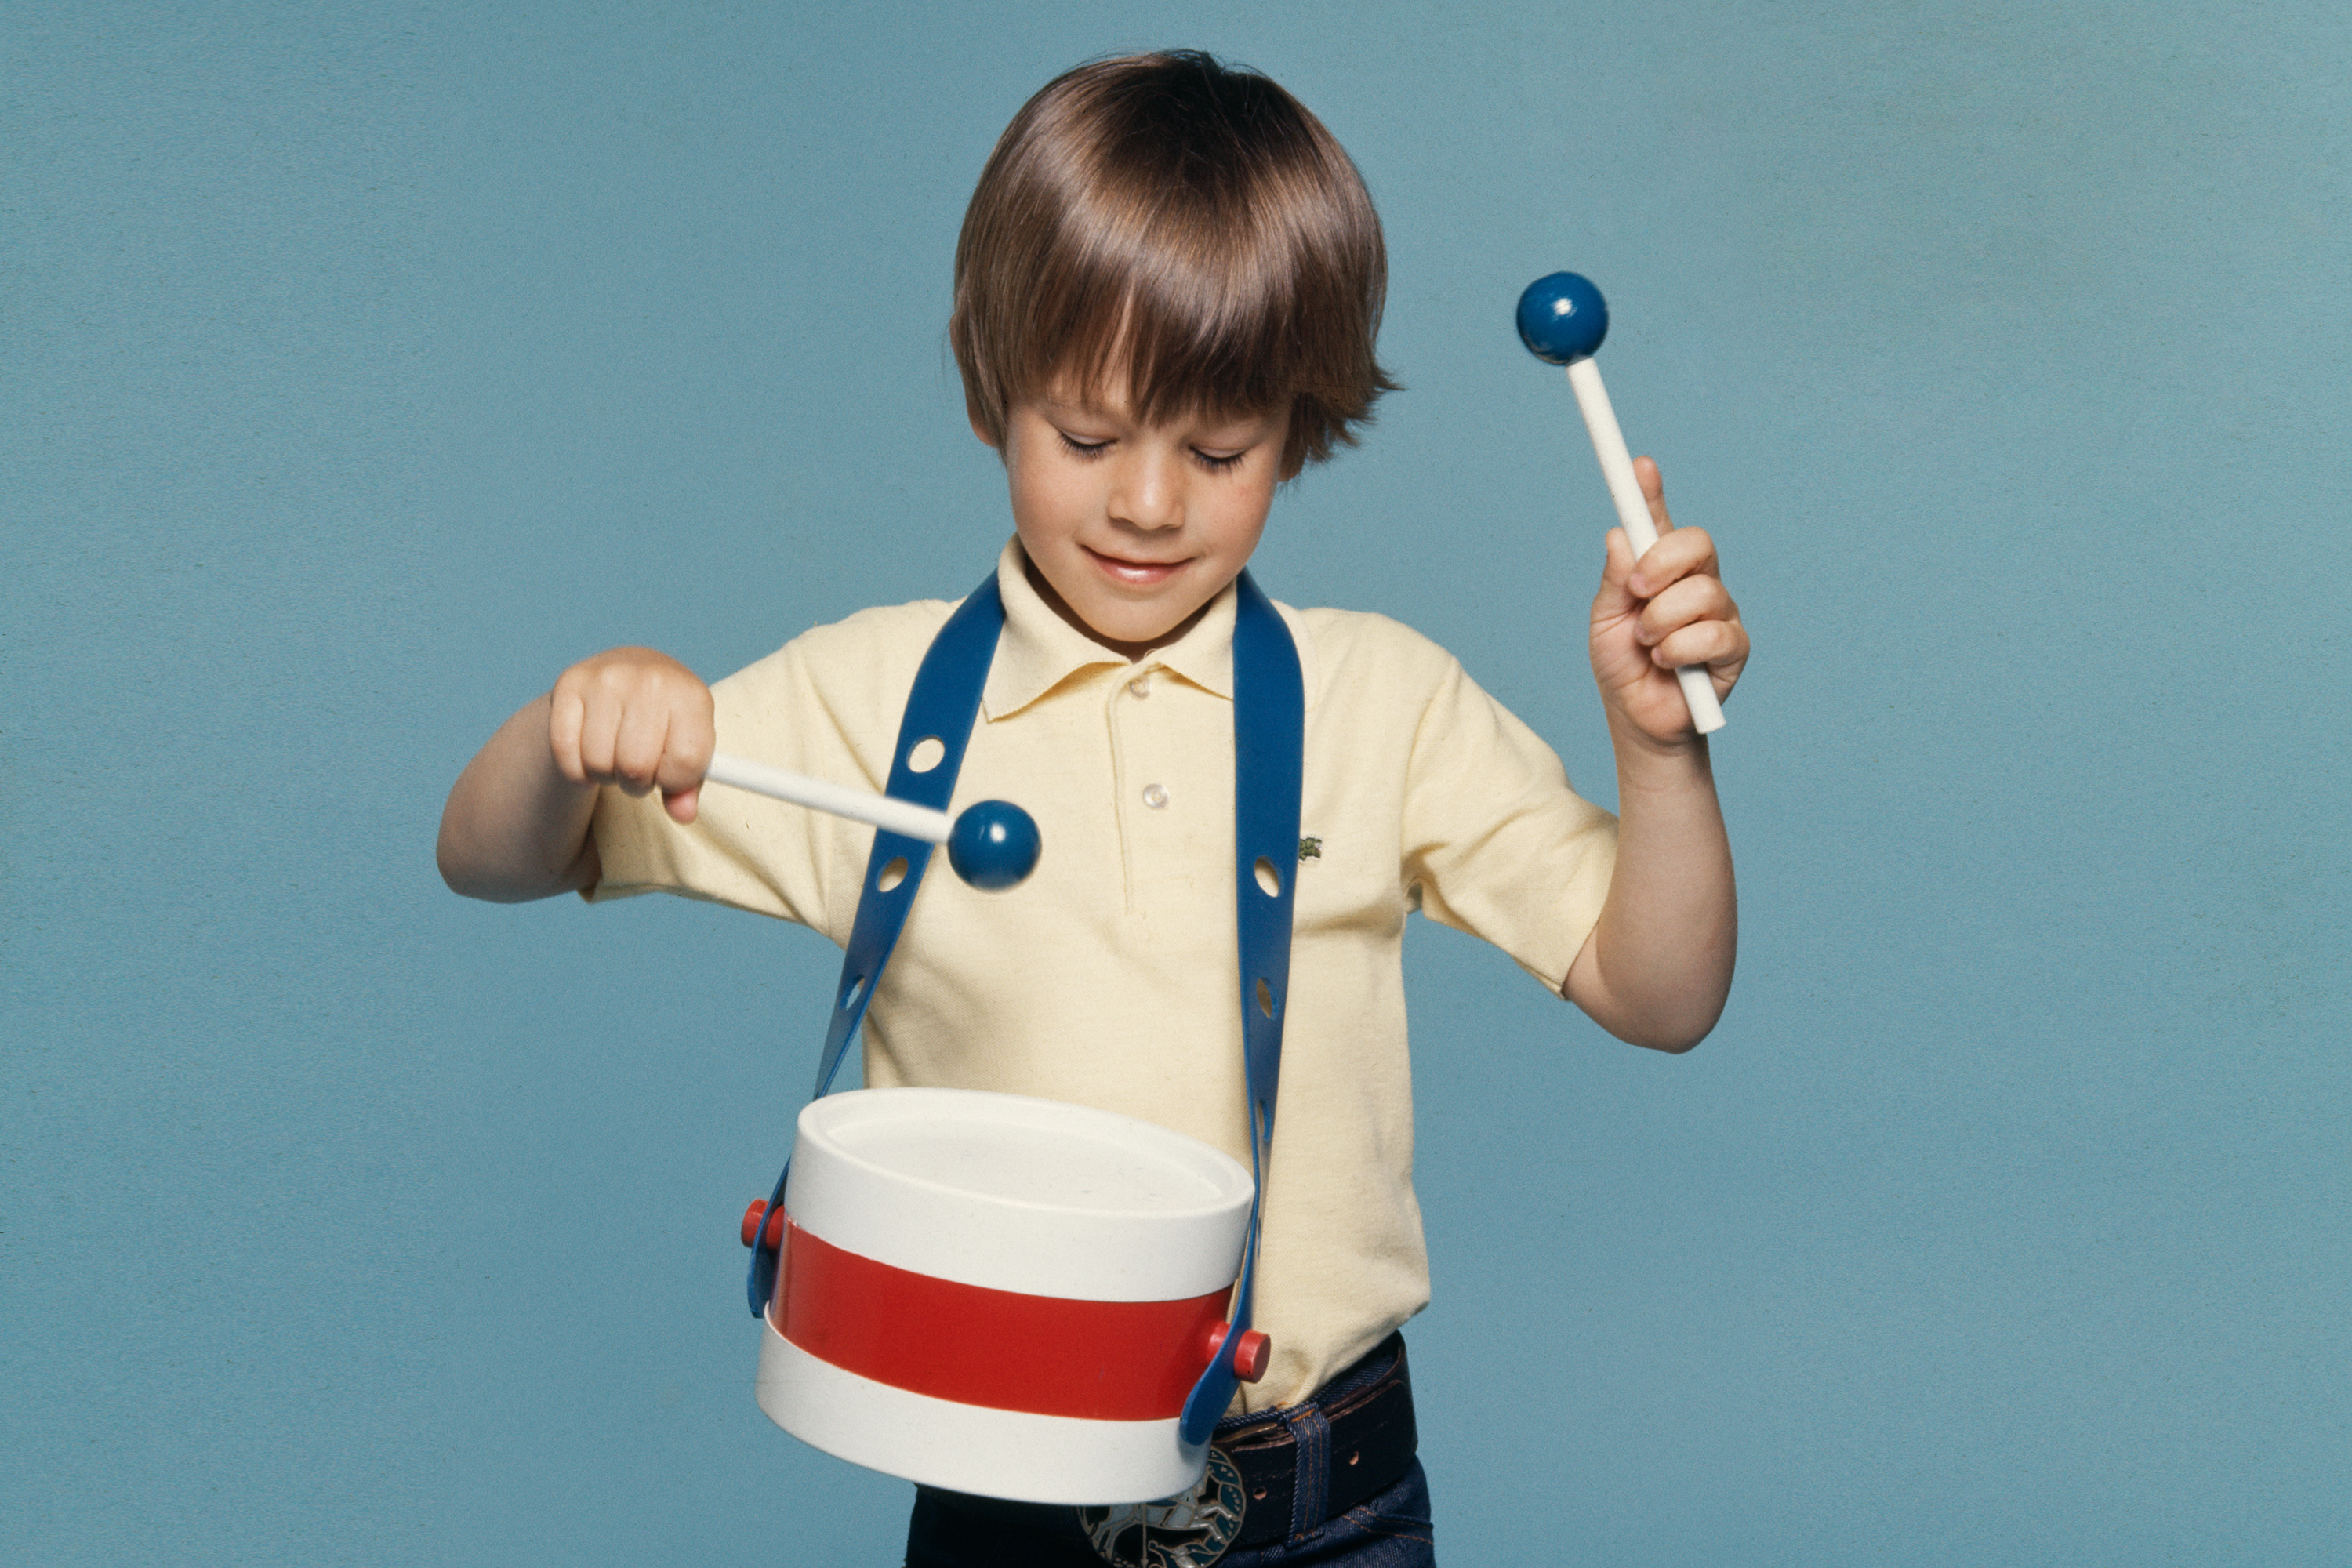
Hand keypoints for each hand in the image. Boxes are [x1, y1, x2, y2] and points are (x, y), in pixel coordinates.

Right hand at [548, 647, 714, 823]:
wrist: (631, 668)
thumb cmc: (665, 718)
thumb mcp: (689, 744)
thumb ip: (687, 786)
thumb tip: (683, 815)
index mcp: (691, 695)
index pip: (685, 763)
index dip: (674, 781)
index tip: (668, 772)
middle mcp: (650, 680)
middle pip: (636, 767)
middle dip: (636, 782)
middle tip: (638, 767)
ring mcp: (607, 678)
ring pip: (598, 763)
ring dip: (605, 775)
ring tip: (615, 755)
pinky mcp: (569, 682)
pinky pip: (566, 752)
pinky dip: (576, 768)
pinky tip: (588, 754)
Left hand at [1588, 458, 1746, 745]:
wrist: (1638, 720)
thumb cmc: (1622, 667)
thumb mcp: (1604, 621)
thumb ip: (1614, 580)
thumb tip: (1619, 535)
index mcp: (1660, 570)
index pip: (1658, 522)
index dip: (1650, 492)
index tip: (1638, 466)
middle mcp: (1695, 582)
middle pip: (1696, 542)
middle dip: (1661, 563)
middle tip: (1636, 592)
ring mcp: (1719, 612)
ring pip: (1702, 592)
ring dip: (1662, 621)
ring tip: (1648, 645)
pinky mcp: (1734, 647)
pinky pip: (1713, 634)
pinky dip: (1680, 650)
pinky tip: (1668, 663)